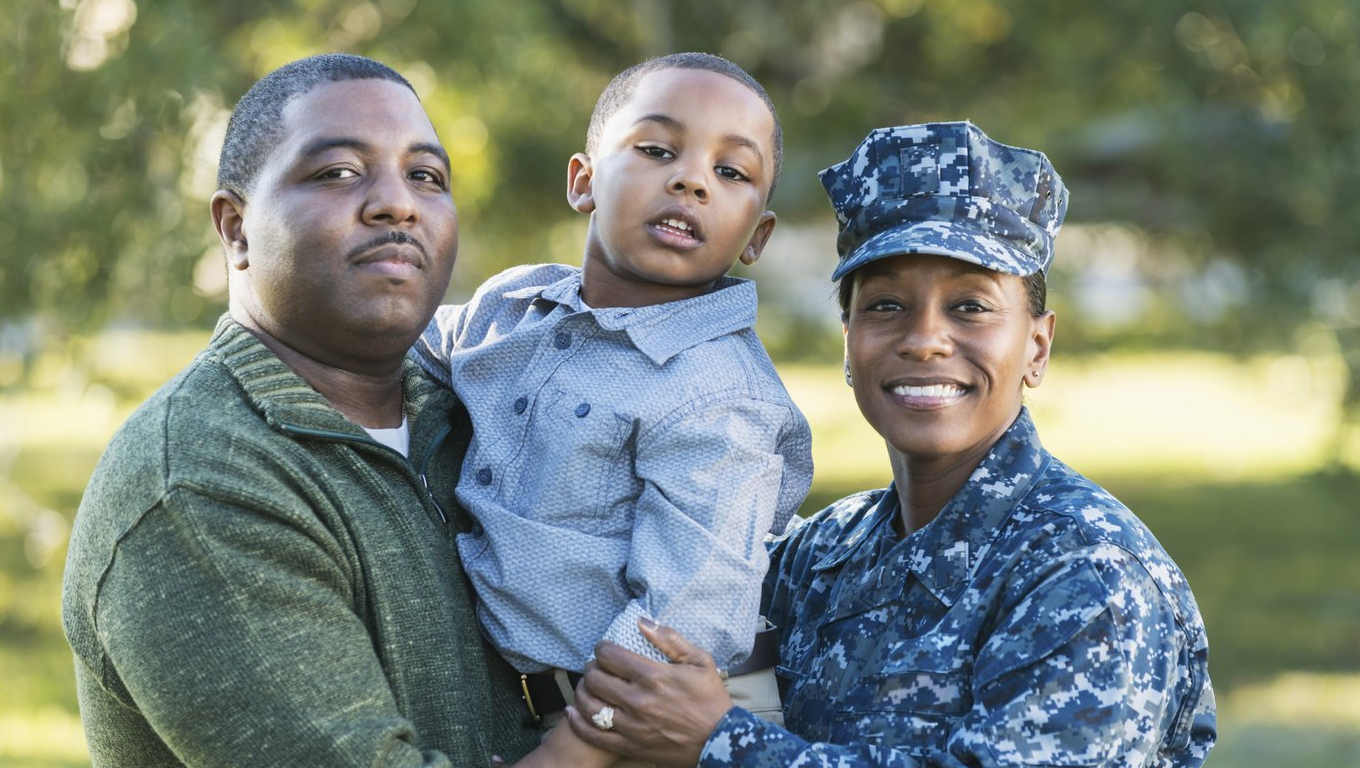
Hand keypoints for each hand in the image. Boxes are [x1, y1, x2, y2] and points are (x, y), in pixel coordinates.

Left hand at [566, 619, 733, 767]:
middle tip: (595, 666)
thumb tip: (642, 621)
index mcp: (654, 676)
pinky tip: (573, 712)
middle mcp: (639, 700)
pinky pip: (594, 735)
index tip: (604, 648)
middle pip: (596, 679)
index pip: (610, 656)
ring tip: (587, 686)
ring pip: (590, 706)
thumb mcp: (700, 661)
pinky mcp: (631, 746)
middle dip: (591, 668)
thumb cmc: (711, 698)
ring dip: (582, 692)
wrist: (721, 740)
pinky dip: (578, 723)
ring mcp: (632, 726)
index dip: (602, 648)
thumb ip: (670, 639)